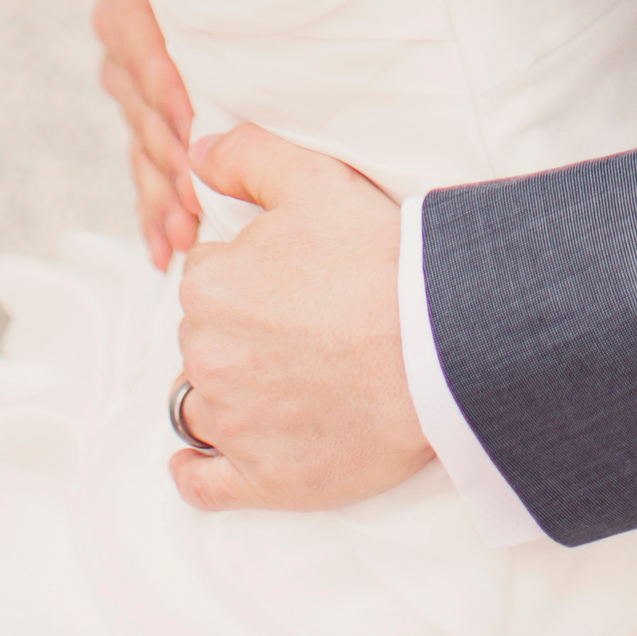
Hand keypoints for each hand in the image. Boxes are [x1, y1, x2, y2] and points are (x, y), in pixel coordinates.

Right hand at [91, 0, 198, 265]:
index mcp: (128, 11)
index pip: (143, 54)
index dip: (166, 88)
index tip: (190, 121)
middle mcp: (122, 58)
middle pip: (143, 115)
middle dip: (171, 161)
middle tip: (198, 199)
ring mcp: (131, 101)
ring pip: (143, 155)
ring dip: (163, 200)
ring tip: (183, 241)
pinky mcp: (145, 134)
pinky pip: (144, 178)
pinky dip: (155, 216)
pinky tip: (163, 252)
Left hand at [170, 124, 430, 512]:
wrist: (440, 348)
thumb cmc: (379, 260)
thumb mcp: (314, 180)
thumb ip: (246, 156)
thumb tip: (196, 152)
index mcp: (208, 287)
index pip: (207, 275)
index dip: (249, 272)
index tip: (292, 279)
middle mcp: (206, 357)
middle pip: (205, 337)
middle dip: (240, 329)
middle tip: (302, 325)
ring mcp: (233, 423)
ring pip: (204, 402)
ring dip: (228, 391)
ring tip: (279, 382)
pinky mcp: (262, 478)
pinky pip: (202, 483)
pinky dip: (196, 472)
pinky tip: (197, 461)